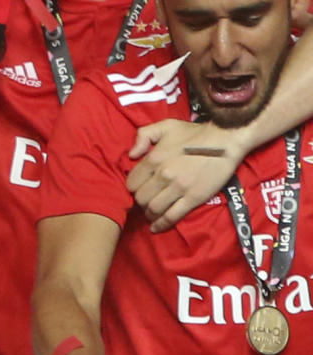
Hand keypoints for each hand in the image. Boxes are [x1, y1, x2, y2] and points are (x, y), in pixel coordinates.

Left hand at [127, 117, 242, 231]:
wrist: (223, 140)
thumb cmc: (193, 133)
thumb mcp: (165, 126)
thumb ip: (143, 136)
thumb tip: (131, 155)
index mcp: (154, 158)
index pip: (132, 182)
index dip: (132, 187)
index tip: (137, 189)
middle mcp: (163, 175)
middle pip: (141, 198)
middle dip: (140, 202)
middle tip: (144, 201)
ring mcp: (178, 188)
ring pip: (154, 209)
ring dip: (149, 214)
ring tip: (150, 214)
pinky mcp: (193, 199)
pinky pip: (172, 216)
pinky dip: (161, 225)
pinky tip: (156, 228)